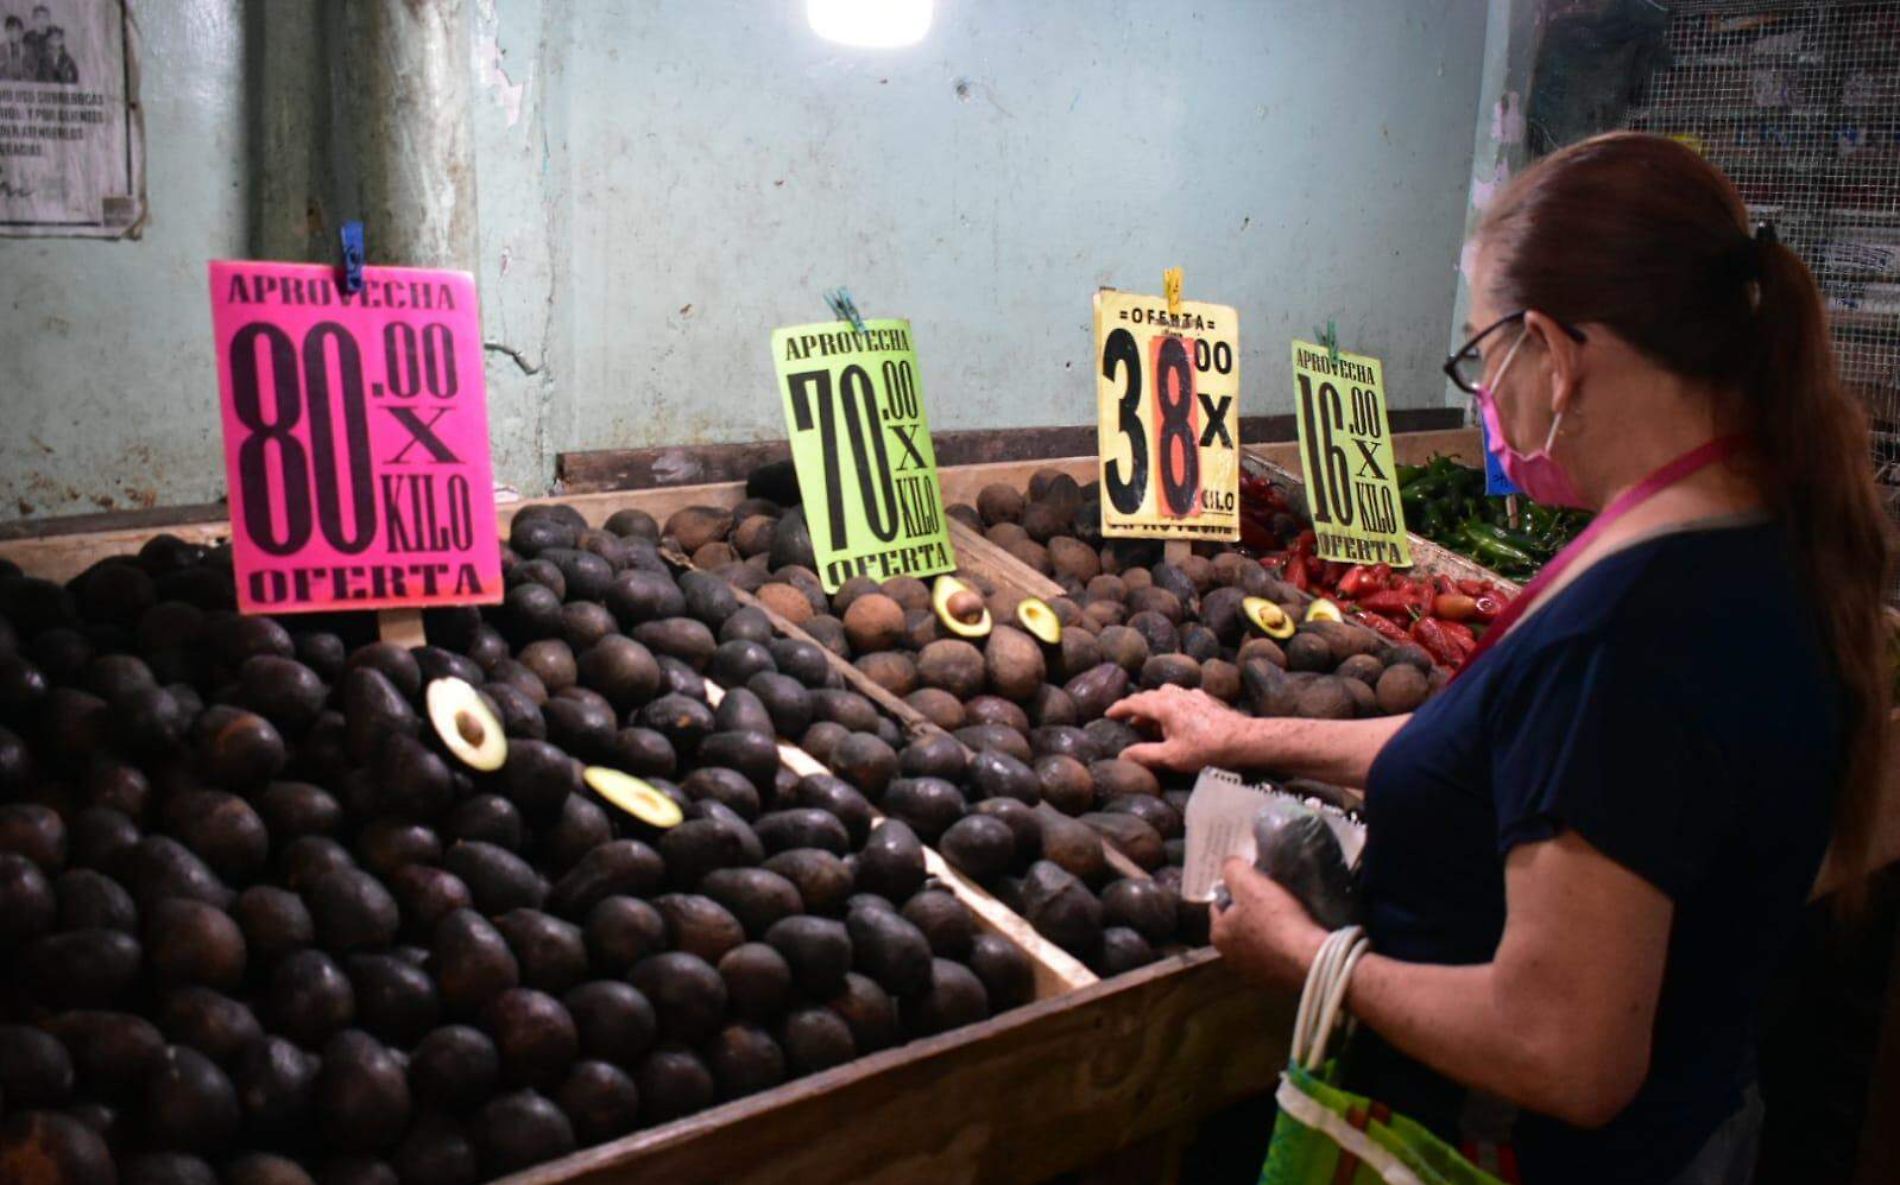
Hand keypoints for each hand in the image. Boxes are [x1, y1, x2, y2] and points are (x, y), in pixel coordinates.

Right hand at [1108, 685, 1248, 770]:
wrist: (1243, 740)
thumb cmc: (1206, 749)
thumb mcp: (1171, 757)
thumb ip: (1145, 754)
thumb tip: (1122, 755)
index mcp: (1164, 706)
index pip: (1135, 702)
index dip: (1119, 708)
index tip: (1108, 713)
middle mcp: (1177, 695)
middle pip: (1150, 695)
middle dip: (1136, 706)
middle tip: (1128, 720)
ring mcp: (1193, 695)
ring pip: (1167, 692)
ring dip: (1155, 703)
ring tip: (1152, 719)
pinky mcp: (1206, 700)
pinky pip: (1182, 696)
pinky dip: (1172, 703)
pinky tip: (1178, 716)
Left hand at [1210, 857, 1328, 990]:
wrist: (1310, 959)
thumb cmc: (1275, 919)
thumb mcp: (1249, 883)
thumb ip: (1233, 869)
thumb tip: (1230, 866)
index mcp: (1218, 935)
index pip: (1219, 904)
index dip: (1235, 889)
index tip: (1254, 882)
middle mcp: (1231, 958)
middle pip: (1238, 922)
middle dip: (1251, 909)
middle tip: (1271, 895)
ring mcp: (1254, 972)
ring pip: (1258, 939)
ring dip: (1268, 928)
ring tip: (1286, 914)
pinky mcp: (1276, 980)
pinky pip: (1275, 954)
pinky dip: (1282, 945)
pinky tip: (1295, 935)